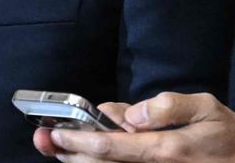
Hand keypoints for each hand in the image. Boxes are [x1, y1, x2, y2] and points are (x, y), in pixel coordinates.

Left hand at [32, 92, 234, 161]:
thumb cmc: (227, 135)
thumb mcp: (206, 108)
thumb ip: (167, 107)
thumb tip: (130, 115)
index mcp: (167, 150)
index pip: (111, 147)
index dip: (78, 141)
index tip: (56, 133)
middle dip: (71, 155)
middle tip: (47, 142)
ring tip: (63, 151)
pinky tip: (90, 158)